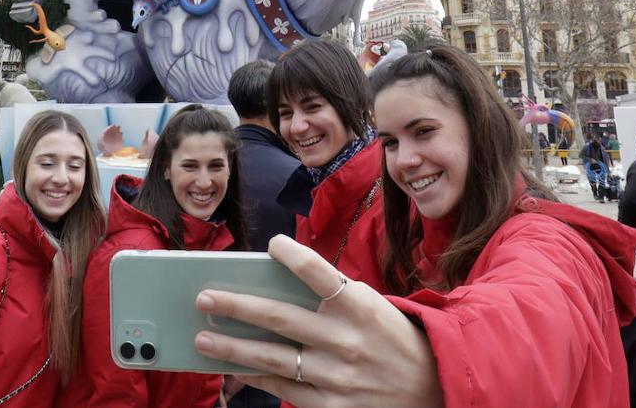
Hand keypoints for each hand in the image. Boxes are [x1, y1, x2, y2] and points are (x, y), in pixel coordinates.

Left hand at [193, 235, 442, 407]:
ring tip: (203, 338)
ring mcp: (337, 376)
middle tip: (203, 298)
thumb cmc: (390, 338)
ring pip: (272, 357)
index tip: (271, 244)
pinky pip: (283, 388)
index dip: (291, 254)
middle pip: (279, 317)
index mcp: (360, 306)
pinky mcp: (331, 405)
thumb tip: (273, 287)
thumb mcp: (370, 307)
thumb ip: (330, 296)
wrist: (433, 388)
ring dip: (231, 347)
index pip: (318, 271)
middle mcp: (346, 340)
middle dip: (235, 306)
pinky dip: (254, 377)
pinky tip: (233, 368)